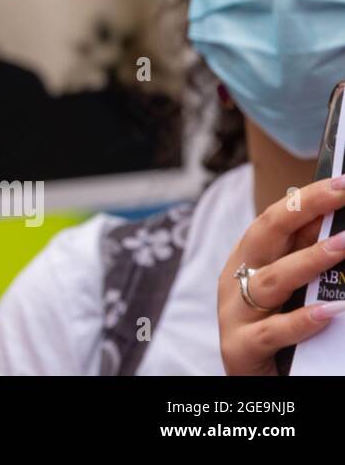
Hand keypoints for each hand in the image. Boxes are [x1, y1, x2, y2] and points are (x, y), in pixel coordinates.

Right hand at [218, 175, 344, 374]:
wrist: (253, 386)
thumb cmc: (277, 334)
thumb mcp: (288, 292)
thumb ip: (304, 260)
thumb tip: (336, 225)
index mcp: (245, 262)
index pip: (272, 220)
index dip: (305, 200)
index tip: (340, 181)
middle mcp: (234, 281)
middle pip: (264, 236)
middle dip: (304, 210)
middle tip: (342, 192)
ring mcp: (233, 314)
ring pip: (270, 282)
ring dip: (308, 261)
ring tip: (344, 245)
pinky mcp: (240, 349)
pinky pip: (272, 332)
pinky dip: (301, 320)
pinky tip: (330, 312)